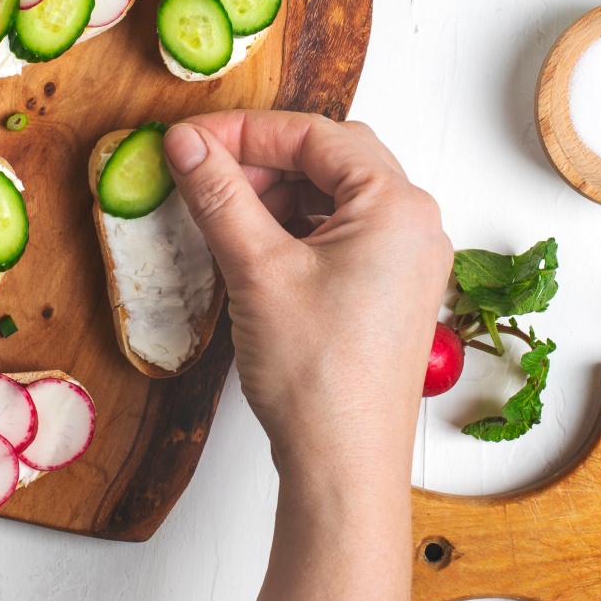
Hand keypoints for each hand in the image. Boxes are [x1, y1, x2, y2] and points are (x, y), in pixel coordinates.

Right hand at [163, 111, 451, 483]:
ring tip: (222, 214)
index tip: (190, 140)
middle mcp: (414, 226)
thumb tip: (186, 143)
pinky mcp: (389, 292)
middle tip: (203, 173)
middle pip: (330, 158)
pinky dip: (293, 228)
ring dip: (276, 194)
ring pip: (333, 196)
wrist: (344, 468)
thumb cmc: (317, 378)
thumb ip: (218, 195)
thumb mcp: (256, 269)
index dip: (244, 132)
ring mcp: (406, 261)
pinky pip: (340, 234)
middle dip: (262, 160)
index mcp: (397, 206)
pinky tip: (252, 246)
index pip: (314, 135)